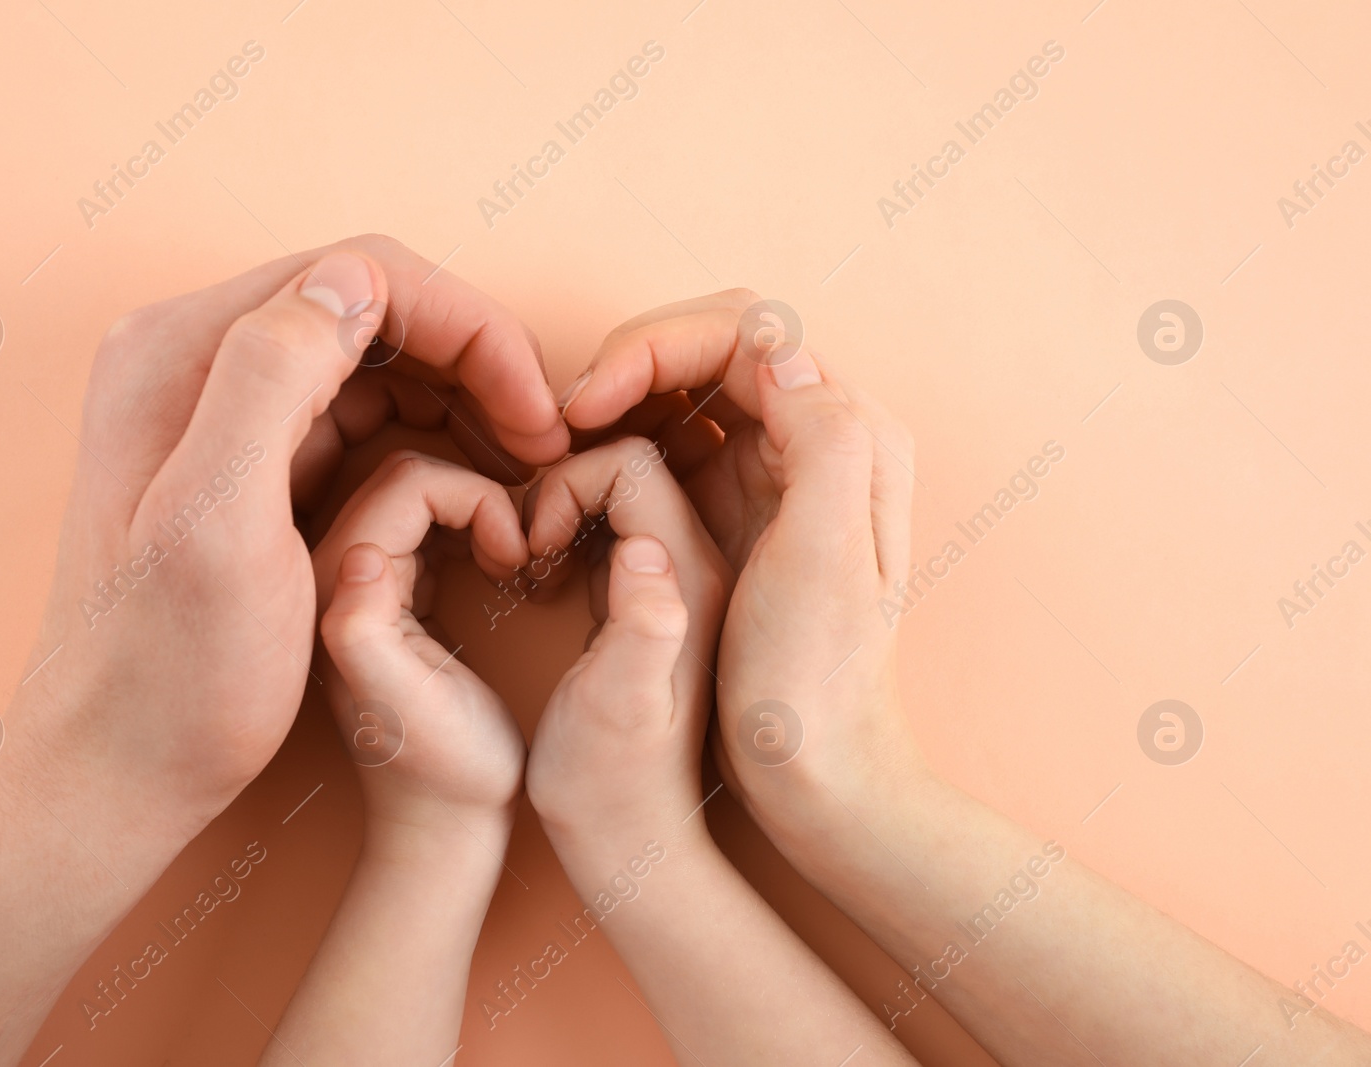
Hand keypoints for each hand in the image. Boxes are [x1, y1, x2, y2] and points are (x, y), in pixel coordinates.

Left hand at [20, 235, 566, 826]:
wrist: (118, 769)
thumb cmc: (169, 675)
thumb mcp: (217, 527)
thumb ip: (270, 379)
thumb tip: (353, 280)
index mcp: (180, 354)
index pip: (360, 277)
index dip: (468, 329)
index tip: (537, 416)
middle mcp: (192, 360)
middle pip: (372, 308)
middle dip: (475, 360)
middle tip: (545, 443)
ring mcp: (218, 409)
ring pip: (372, 358)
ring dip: (460, 394)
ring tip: (524, 462)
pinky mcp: (245, 460)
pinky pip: (356, 411)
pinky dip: (428, 429)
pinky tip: (475, 474)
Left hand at [315, 450, 530, 834]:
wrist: (445, 823)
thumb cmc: (447, 771)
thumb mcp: (407, 705)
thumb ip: (364, 629)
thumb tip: (361, 553)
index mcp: (335, 587)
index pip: (407, 481)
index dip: (479, 499)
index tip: (516, 555)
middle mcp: (334, 573)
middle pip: (410, 475)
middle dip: (480, 494)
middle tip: (519, 554)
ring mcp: (360, 580)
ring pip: (422, 492)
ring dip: (479, 507)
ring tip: (513, 560)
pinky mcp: (390, 590)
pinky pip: (429, 520)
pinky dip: (474, 524)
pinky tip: (500, 567)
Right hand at [522, 437, 730, 848]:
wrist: (634, 844)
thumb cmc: (610, 786)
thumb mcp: (619, 710)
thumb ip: (641, 625)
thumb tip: (640, 548)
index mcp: (690, 578)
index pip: (635, 462)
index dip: (566, 483)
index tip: (529, 544)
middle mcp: (695, 570)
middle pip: (631, 461)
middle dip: (561, 486)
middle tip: (524, 551)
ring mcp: (677, 584)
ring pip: (620, 491)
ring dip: (562, 508)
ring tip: (529, 566)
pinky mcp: (653, 601)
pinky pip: (612, 527)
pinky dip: (569, 533)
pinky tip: (543, 584)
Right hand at [558, 291, 923, 836]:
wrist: (811, 769)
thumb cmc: (814, 677)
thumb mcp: (825, 557)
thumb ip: (821, 438)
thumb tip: (777, 349)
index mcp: (846, 435)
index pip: (745, 331)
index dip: (654, 347)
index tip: (586, 405)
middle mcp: (813, 438)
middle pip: (709, 347)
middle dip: (629, 365)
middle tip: (564, 422)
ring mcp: (770, 473)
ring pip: (684, 390)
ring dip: (619, 399)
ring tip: (562, 450)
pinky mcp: (734, 509)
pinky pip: (670, 441)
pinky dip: (619, 442)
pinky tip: (581, 482)